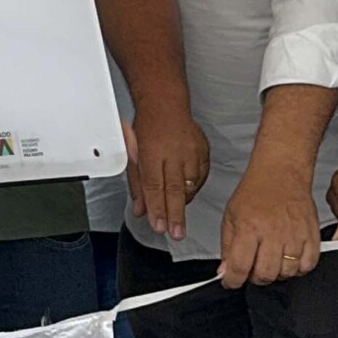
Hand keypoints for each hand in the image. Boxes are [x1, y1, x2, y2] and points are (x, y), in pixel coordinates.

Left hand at [127, 99, 210, 241]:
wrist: (165, 104)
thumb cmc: (146, 129)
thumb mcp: (133, 154)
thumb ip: (137, 185)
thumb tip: (140, 210)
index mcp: (152, 153)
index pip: (154, 186)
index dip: (157, 208)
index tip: (158, 226)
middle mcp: (173, 153)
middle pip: (174, 189)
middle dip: (175, 214)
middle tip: (176, 234)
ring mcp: (191, 152)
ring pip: (190, 184)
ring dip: (183, 203)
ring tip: (177, 217)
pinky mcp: (203, 151)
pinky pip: (201, 177)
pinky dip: (193, 188)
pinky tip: (186, 195)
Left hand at [218, 167, 321, 288]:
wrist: (281, 173)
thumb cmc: (256, 192)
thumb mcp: (231, 217)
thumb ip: (227, 247)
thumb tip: (225, 272)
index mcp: (249, 228)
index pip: (239, 267)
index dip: (232, 281)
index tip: (231, 281)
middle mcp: (273, 233)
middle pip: (265, 275)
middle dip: (254, 278)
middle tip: (252, 268)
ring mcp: (295, 235)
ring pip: (287, 273)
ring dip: (277, 273)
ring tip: (271, 260)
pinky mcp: (312, 234)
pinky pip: (308, 265)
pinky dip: (299, 268)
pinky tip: (289, 259)